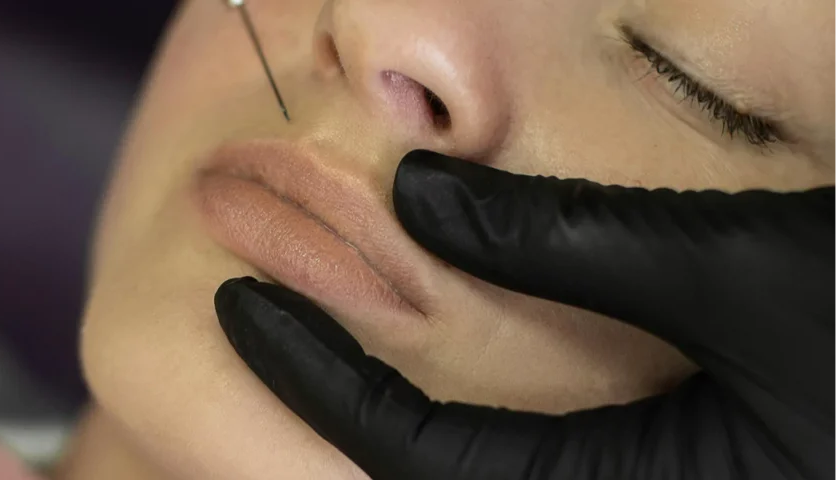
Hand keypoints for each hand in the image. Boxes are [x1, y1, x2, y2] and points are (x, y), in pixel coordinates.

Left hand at [214, 150, 835, 479]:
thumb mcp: (747, 266)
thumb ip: (577, 243)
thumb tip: (419, 197)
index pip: (417, 460)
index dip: (318, 380)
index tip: (239, 307)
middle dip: (337, 421)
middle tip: (259, 334)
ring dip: (392, 431)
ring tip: (321, 350)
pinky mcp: (671, 477)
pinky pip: (531, 468)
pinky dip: (462, 436)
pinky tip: (437, 374)